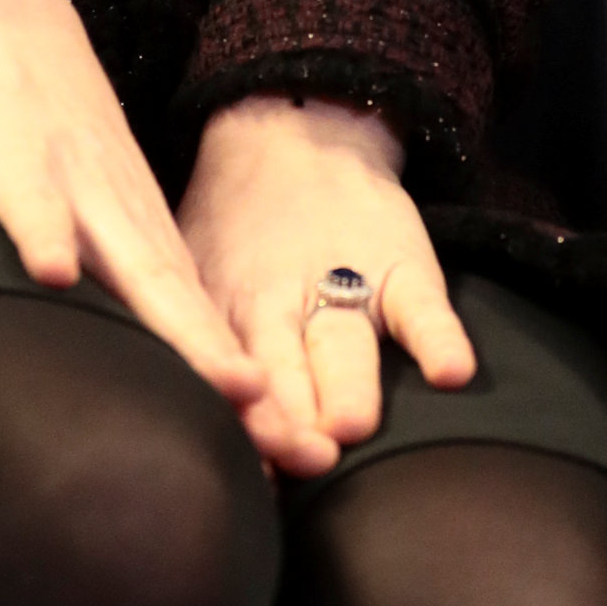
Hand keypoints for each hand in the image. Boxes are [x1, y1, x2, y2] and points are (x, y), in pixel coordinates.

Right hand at [0, 0, 266, 421]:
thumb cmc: (39, 129)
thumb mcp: (87, 211)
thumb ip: (110, 281)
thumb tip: (139, 371)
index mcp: (137, 234)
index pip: (201, 324)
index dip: (248, 393)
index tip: (298, 459)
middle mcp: (122, 217)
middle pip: (190, 310)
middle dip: (245, 383)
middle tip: (302, 451)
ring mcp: (74, 185)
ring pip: (135, 264)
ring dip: (184, 327)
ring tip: (233, 384)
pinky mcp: (11, 157)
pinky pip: (30, 199)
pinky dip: (45, 233)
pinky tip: (55, 273)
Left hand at [178, 95, 475, 477]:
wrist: (290, 132)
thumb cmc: (231, 227)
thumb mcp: (187, 270)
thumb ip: (182, 341)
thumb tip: (157, 430)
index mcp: (221, 309)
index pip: (221, 376)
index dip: (228, 422)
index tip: (235, 473)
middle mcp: (278, 301)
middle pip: (280, 369)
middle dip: (287, 419)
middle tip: (297, 460)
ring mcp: (342, 281)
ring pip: (343, 344)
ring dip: (347, 385)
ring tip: (352, 423)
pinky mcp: (401, 263)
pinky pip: (422, 305)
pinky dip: (437, 337)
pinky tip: (449, 372)